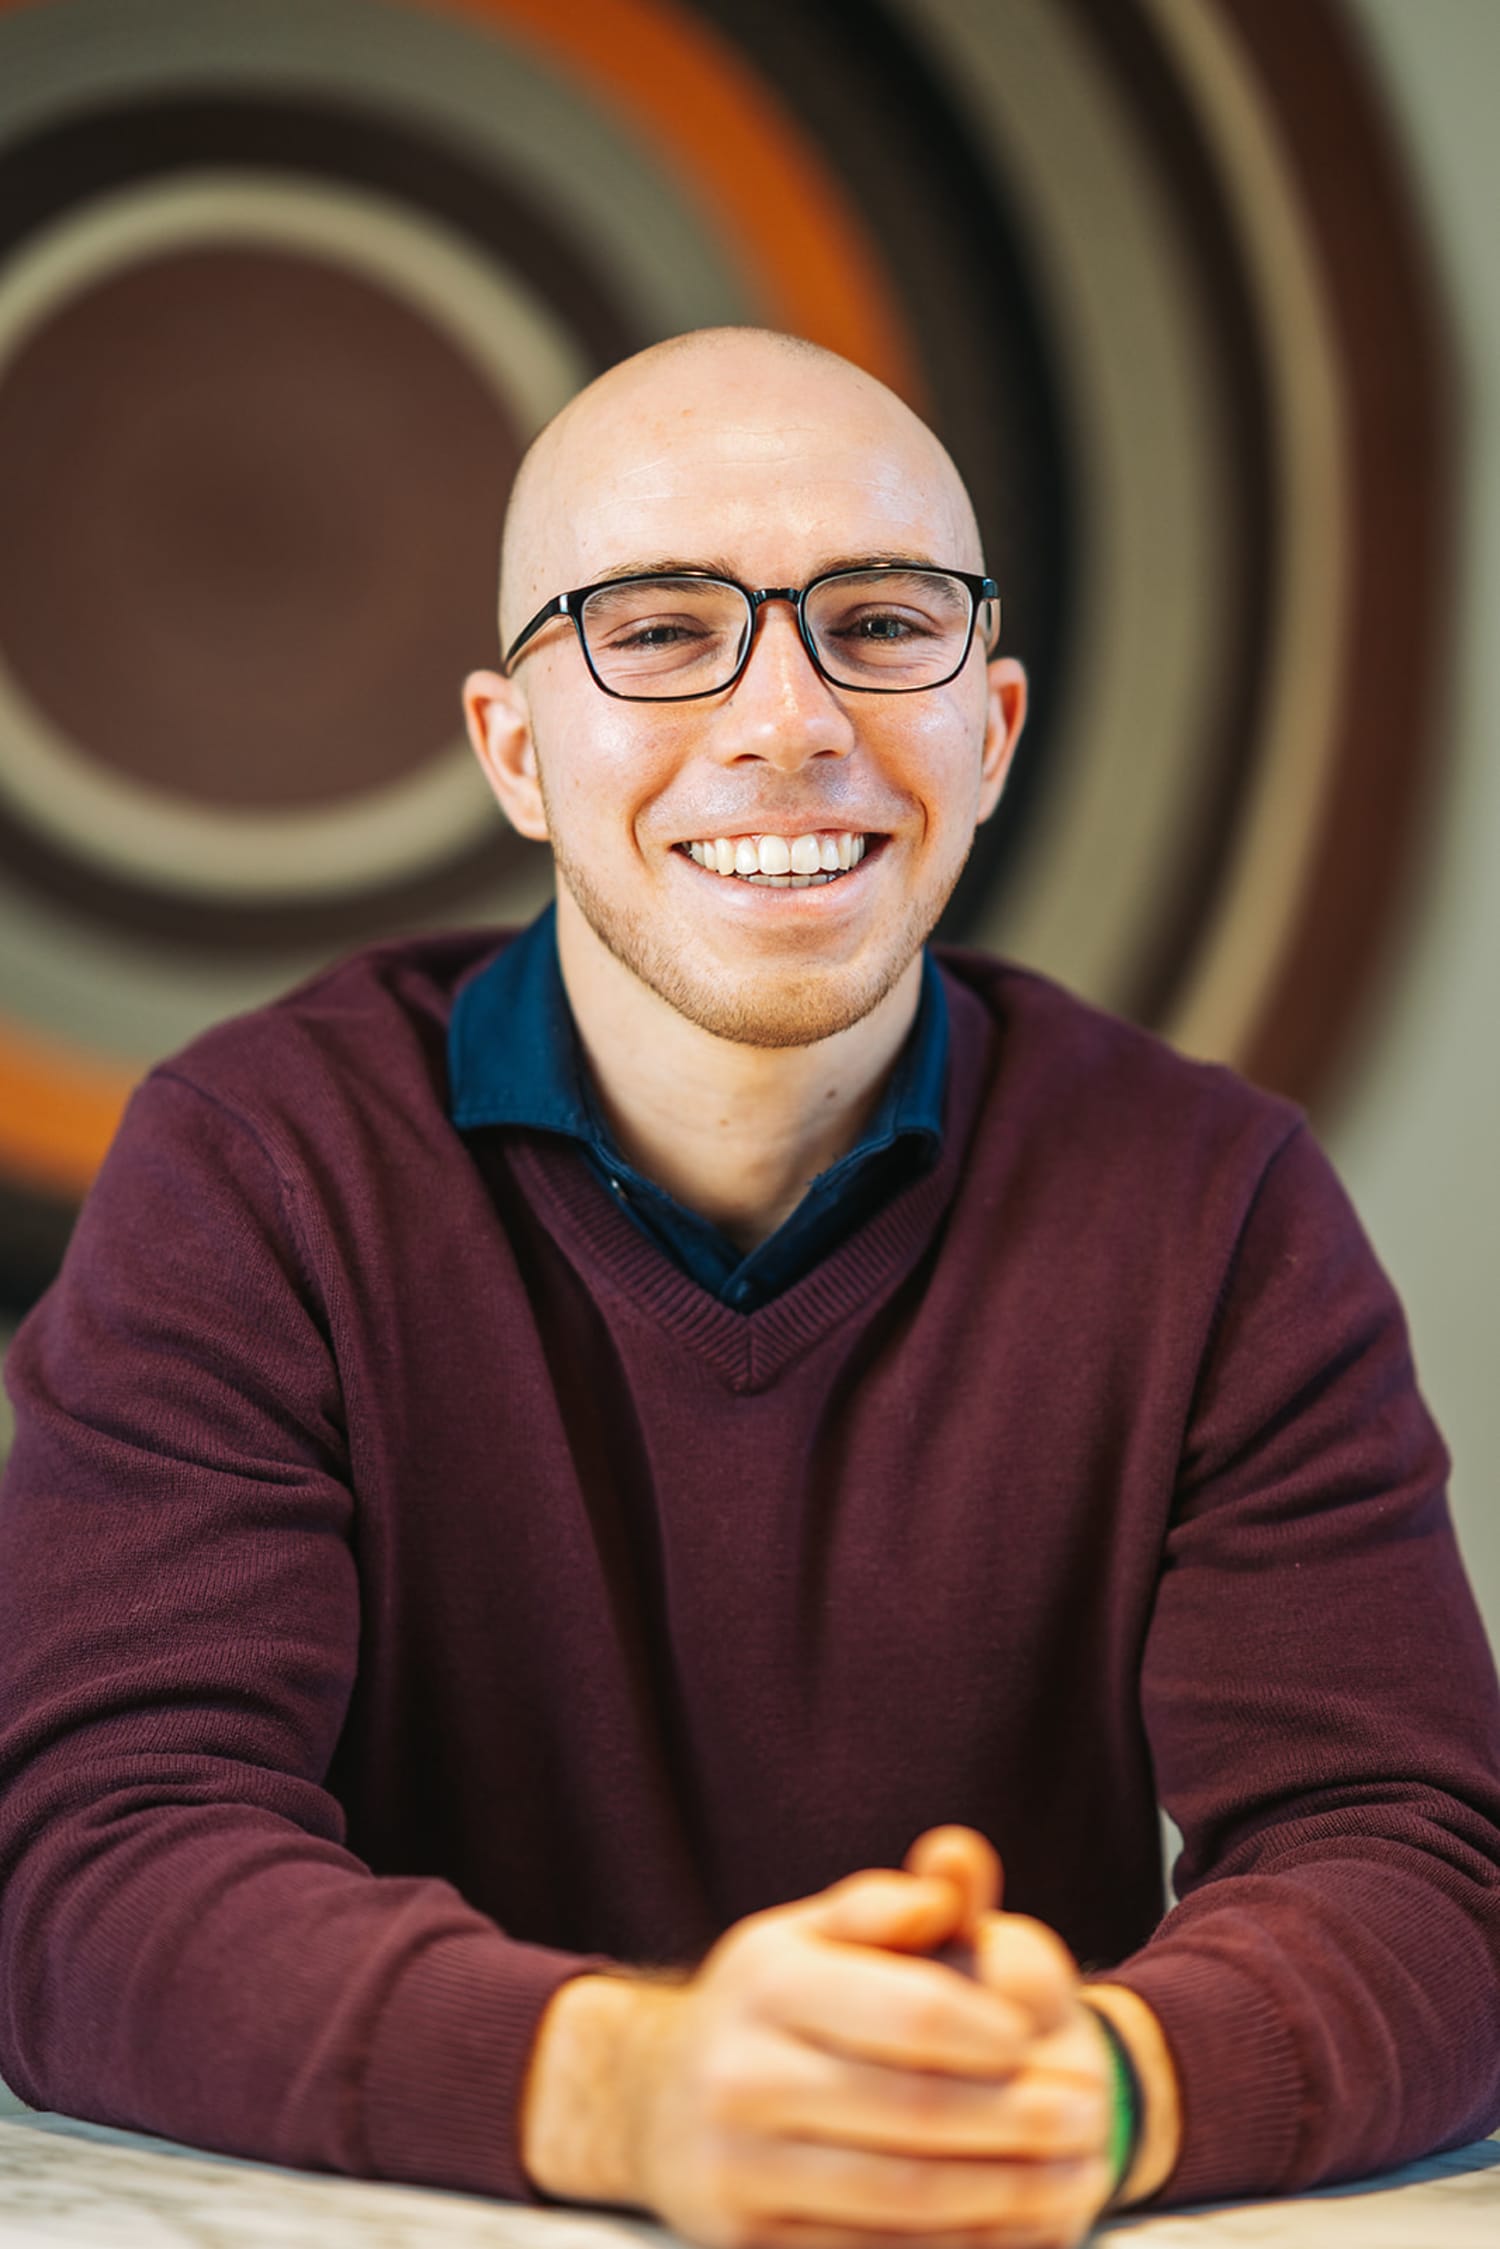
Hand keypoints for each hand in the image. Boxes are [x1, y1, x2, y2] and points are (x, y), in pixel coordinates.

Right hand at [614, 1829, 1113, 2248]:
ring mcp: (739, 2172)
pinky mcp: (745, 2246)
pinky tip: (1005, 2227)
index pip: (911, 2014)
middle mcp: (742, 2077)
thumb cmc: (766, 2004)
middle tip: (1091, 2118)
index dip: (991, 2034)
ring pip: (901, 2198)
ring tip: (1076, 2177)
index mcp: (768, 1984)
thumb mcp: (809, 1932)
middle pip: (915, 2115)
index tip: (1040, 2039)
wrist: (646, 2099)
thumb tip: (958, 1869)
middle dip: (1018, 2121)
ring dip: (1004, 2195)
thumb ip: (887, 1902)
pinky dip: (949, 2248)